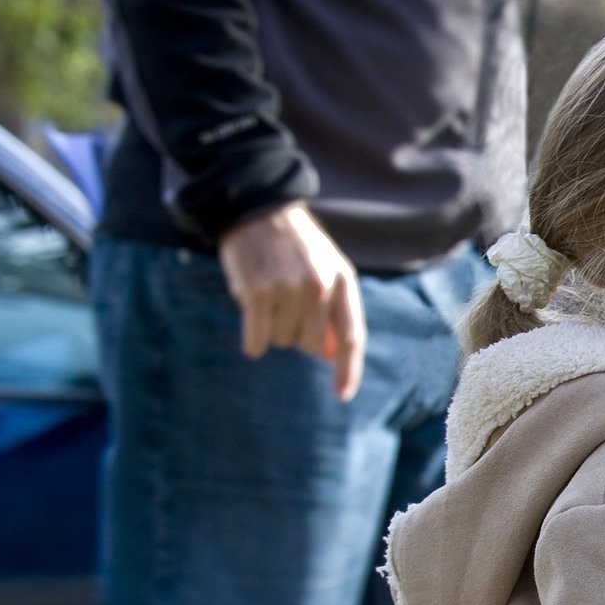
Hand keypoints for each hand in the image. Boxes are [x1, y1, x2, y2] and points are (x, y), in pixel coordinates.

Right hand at [217, 201, 365, 399]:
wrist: (257, 210)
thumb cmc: (295, 246)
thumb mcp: (328, 269)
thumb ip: (335, 311)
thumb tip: (333, 357)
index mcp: (342, 281)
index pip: (351, 336)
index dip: (348, 369)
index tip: (342, 394)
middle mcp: (318, 287)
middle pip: (312, 345)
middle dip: (300, 338)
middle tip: (287, 310)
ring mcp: (287, 289)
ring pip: (283, 341)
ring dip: (274, 329)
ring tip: (270, 298)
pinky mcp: (257, 292)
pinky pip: (258, 338)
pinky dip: (254, 341)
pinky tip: (252, 331)